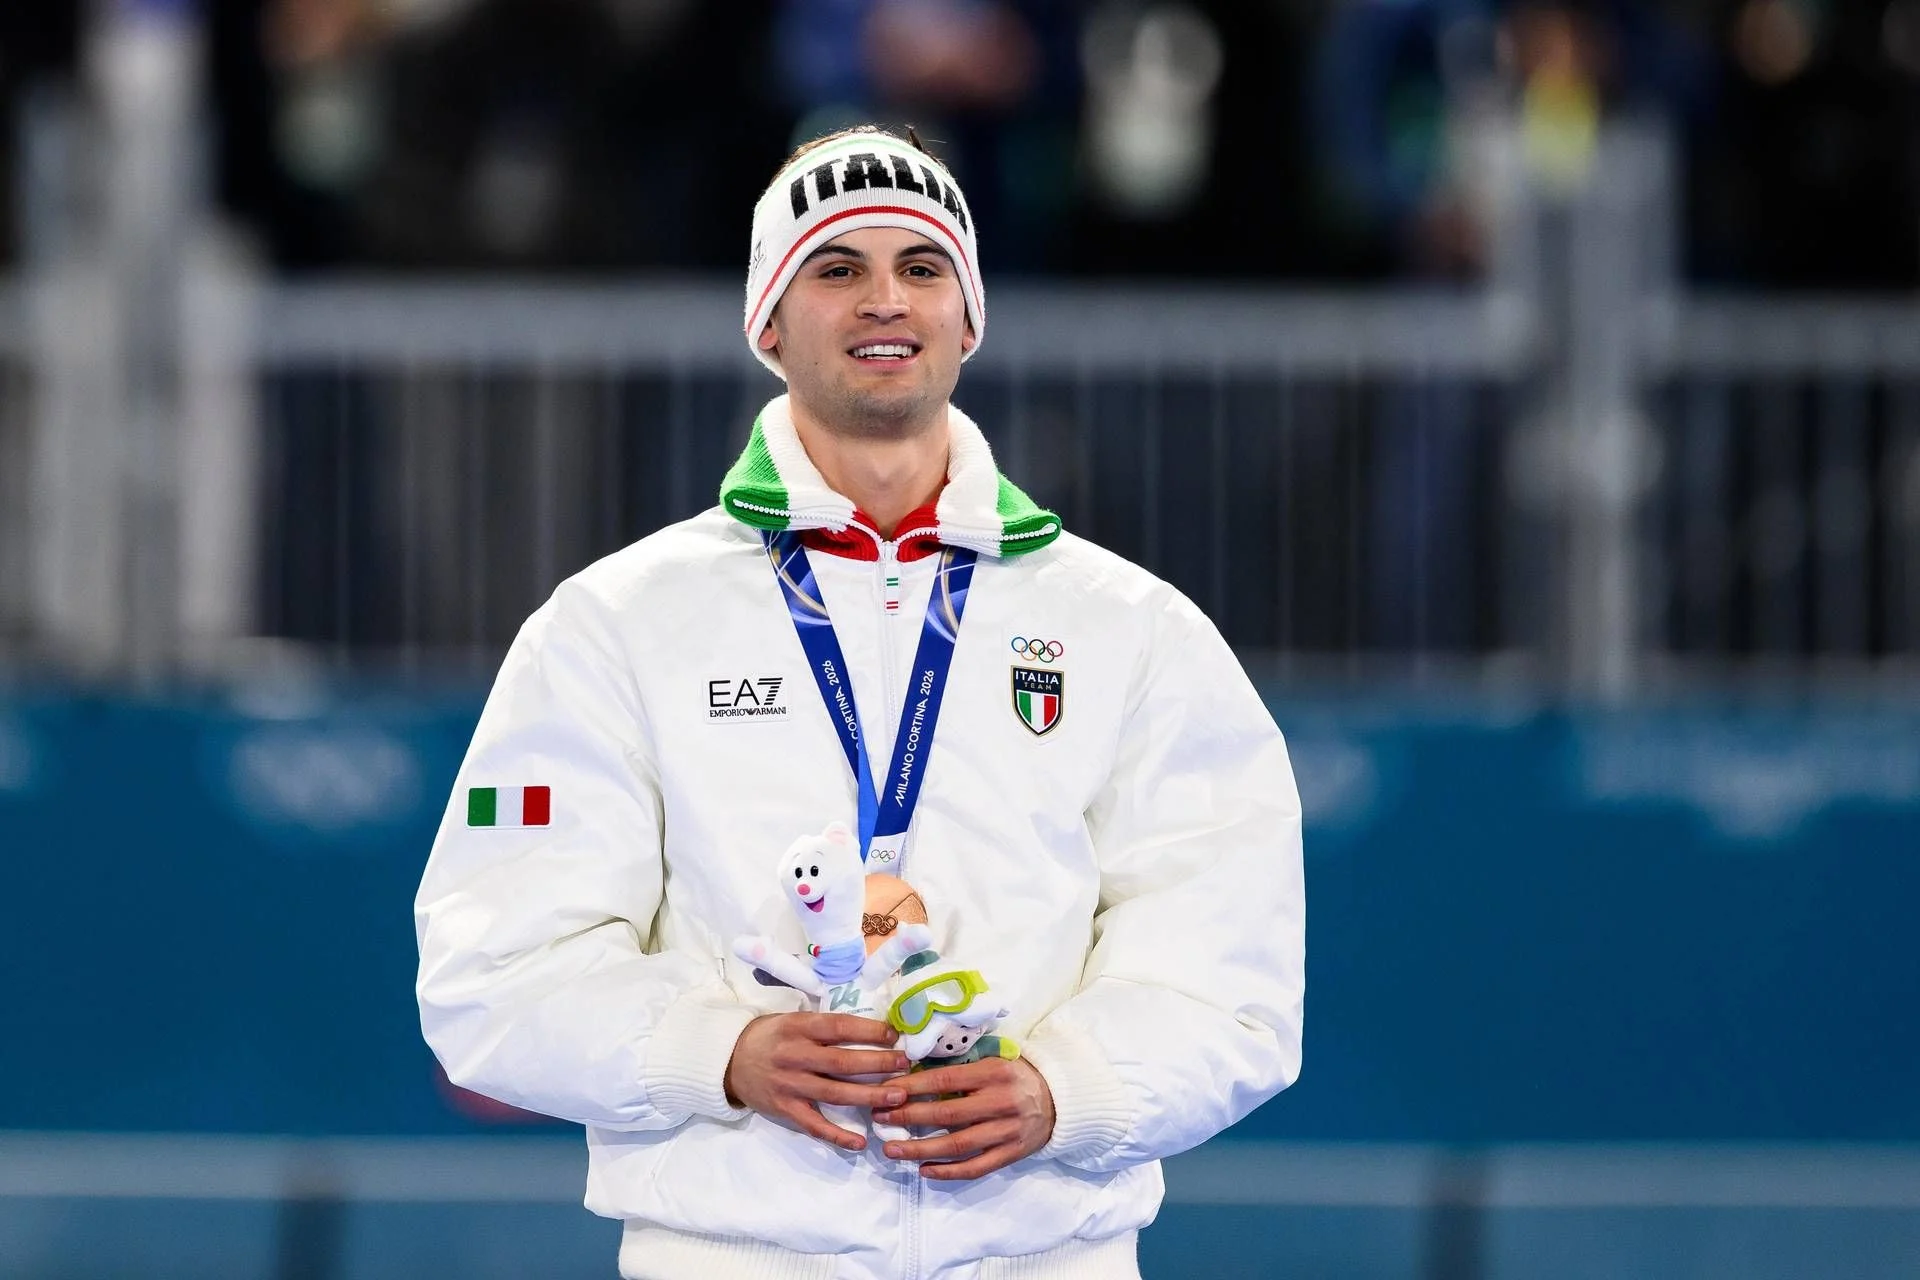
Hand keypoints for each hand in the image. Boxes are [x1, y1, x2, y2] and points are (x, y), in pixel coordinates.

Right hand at [723, 1013, 910, 1151]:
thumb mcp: (793, 1020)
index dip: (869, 1031)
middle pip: (843, 1062)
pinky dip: (837, 1136)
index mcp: (799, 1028)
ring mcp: (790, 1086)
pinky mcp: (786, 1110)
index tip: (894, 1036)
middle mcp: (795, 1056)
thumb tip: (871, 1031)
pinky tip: (860, 1142)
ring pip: (835, 1093)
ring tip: (898, 1097)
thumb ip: (824, 1027)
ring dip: (869, 1096)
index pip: (839, 1028)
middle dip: (878, 1064)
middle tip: (905, 1065)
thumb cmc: (770, 1036)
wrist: (729, 1061)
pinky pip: (815, 1125)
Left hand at [872, 1057, 1054, 1179]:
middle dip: (908, 1116)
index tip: (886, 1090)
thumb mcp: (992, 1061)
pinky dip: (948, 1172)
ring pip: (957, 1145)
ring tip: (891, 1148)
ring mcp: (1006, 1132)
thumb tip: (913, 1072)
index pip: (945, 1079)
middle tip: (879, 1118)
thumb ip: (960, 1068)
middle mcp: (1000, 1102)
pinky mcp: (1010, 1154)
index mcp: (993, 1072)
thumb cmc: (1016, 1076)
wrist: (1058, 1100)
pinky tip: (923, 1169)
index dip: (913, 1087)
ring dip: (919, 1148)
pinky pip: (975, 1168)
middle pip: (947, 1113)